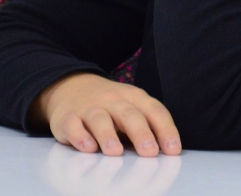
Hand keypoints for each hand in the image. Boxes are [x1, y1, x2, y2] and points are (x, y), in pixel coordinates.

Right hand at [30, 73, 180, 156]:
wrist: (69, 87)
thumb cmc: (108, 104)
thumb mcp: (130, 106)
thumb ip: (147, 124)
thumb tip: (167, 151)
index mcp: (133, 97)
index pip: (153, 110)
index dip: (165, 129)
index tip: (173, 150)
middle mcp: (112, 100)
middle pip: (128, 114)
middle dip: (140, 133)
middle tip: (149, 151)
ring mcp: (89, 108)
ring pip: (99, 119)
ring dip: (108, 135)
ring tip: (115, 152)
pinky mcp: (67, 118)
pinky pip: (73, 126)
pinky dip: (80, 137)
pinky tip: (88, 147)